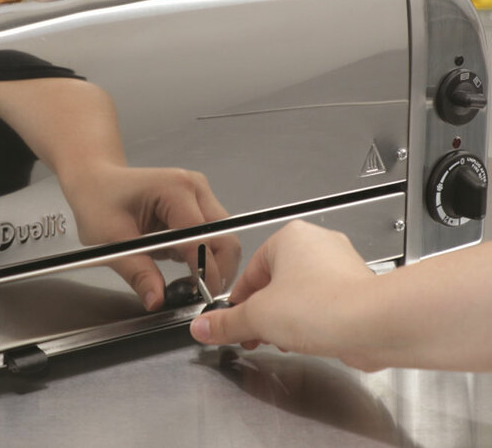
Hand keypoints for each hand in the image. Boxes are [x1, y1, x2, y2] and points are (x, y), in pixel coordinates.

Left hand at [61, 164, 239, 310]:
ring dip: (212, 265)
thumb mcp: (111, 240)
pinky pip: (213, 238)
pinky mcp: (199, 206)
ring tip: (186, 284)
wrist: (95, 181)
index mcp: (174, 189)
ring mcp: (200, 195)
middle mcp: (194, 188)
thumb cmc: (98, 200)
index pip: (201, 239)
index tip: (198, 299)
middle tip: (196, 296)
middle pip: (225, 238)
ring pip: (225, 240)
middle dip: (217, 272)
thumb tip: (157, 300)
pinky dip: (204, 258)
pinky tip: (182, 267)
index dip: (204, 273)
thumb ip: (138, 272)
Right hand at [190, 220, 375, 363]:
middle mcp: (317, 245)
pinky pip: (324, 304)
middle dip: (265, 314)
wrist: (375, 324)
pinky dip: (314, 322)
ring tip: (287, 340)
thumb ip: (227, 322)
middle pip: (275, 283)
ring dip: (288, 320)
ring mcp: (341, 266)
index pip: (250, 273)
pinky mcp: (358, 289)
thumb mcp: (258, 317)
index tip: (233, 324)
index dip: (238, 304)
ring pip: (300, 294)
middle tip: (257, 336)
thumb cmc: (324, 306)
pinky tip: (312, 339)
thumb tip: (203, 327)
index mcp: (289, 237)